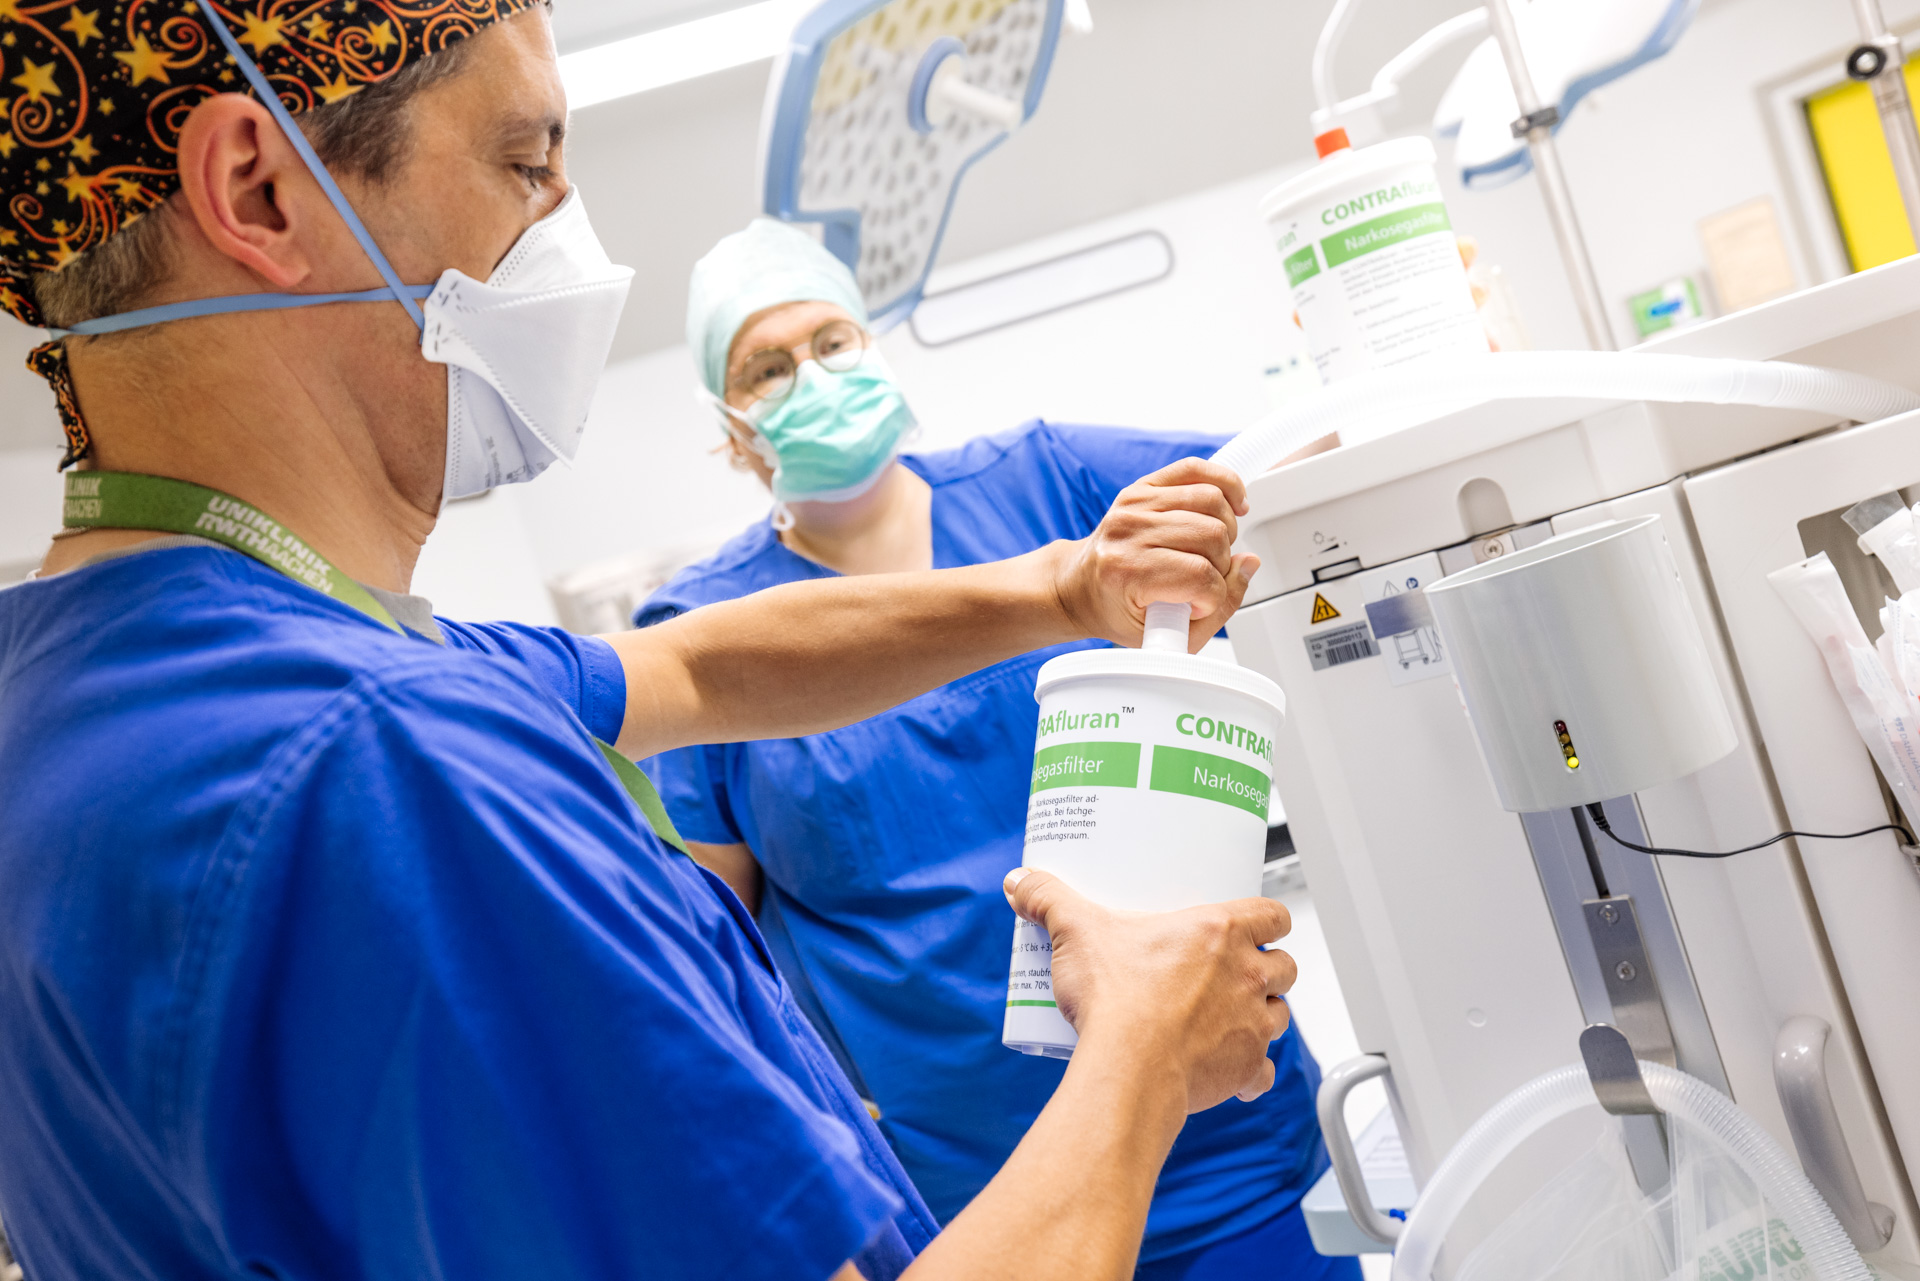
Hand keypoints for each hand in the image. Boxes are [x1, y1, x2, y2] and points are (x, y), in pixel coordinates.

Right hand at [1004, 867, 1294, 1112]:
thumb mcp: (1077, 933)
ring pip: (1280, 1015)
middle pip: (1285, 965)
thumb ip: (1049, 900)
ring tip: (1232, 1017)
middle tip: (1237, 973)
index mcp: (1220, 932)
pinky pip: (1264, 1072)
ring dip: (1263, 1015)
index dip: (1270, 920)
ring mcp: (1252, 1023)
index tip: (1256, 925)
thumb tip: (1020, 881)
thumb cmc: (1116, 999)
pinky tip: (1233, 1071)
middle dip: (1268, 969)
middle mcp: (1247, 974)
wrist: (1128, 1069)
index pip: (1273, 914)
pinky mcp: (1246, 1067)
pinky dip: (1252, 1072)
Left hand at [1051, 458, 1260, 653]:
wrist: (1079, 586)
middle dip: (1221, 564)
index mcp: (1126, 570)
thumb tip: (1249, 564)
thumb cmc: (1115, 610)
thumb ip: (1218, 609)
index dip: (1213, 596)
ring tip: (1212, 549)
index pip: (1199, 577)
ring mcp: (1134, 503)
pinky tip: (1233, 505)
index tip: (1198, 605)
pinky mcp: (1143, 486)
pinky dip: (1224, 484)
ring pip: (1212, 502)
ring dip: (1226, 530)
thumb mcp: (1162, 633)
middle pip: (1211, 536)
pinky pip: (1196, 470)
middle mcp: (1128, 530)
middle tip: (1205, 578)